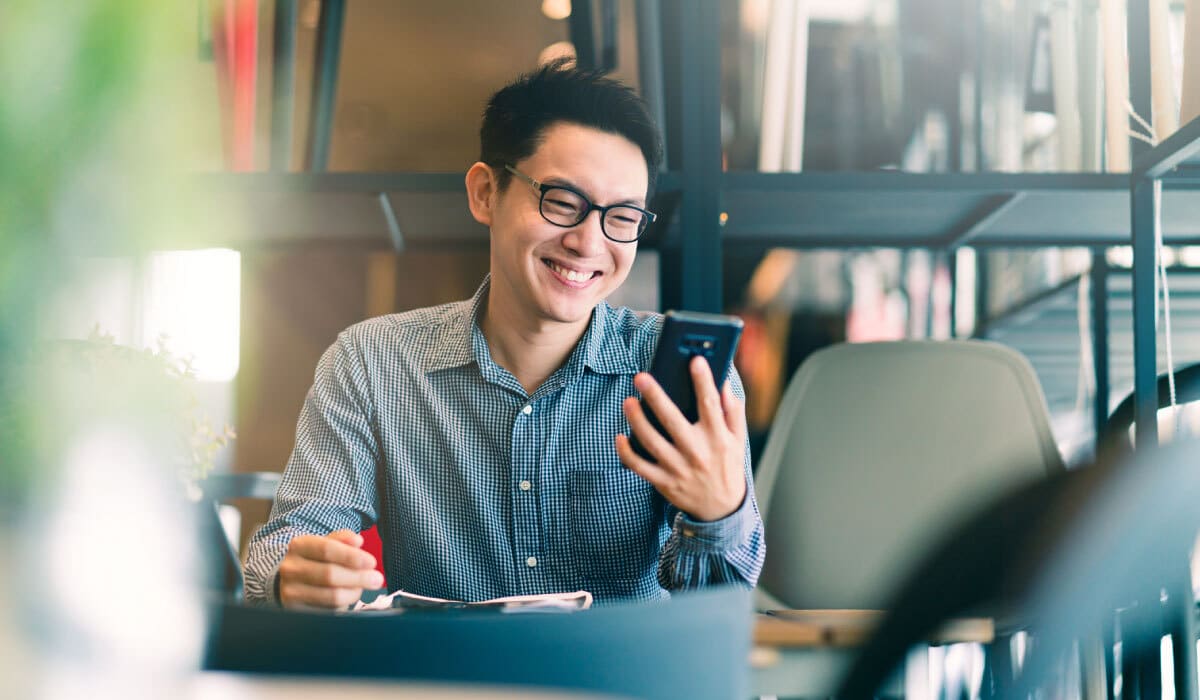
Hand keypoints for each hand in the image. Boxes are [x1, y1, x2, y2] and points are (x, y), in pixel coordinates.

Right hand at [278, 529, 383, 608]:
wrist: (291, 579)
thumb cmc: (315, 559)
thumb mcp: (326, 543)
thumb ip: (342, 539)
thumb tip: (358, 541)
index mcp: (298, 546)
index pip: (327, 549)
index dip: (351, 557)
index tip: (371, 562)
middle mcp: (290, 568)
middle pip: (329, 574)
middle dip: (358, 577)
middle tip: (377, 579)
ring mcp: (290, 592)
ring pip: (330, 596)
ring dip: (353, 592)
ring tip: (362, 587)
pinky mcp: (296, 611)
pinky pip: (327, 611)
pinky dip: (343, 605)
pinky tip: (349, 597)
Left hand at [615, 355, 747, 521]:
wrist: (722, 509)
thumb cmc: (728, 467)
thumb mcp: (738, 439)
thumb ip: (733, 411)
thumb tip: (724, 384)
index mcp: (717, 438)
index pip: (709, 404)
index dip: (703, 381)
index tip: (695, 360)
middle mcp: (697, 452)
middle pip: (672, 420)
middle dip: (656, 396)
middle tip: (641, 377)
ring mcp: (678, 468)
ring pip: (652, 442)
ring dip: (637, 420)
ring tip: (628, 401)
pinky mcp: (664, 482)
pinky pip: (640, 467)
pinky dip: (627, 453)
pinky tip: (618, 437)